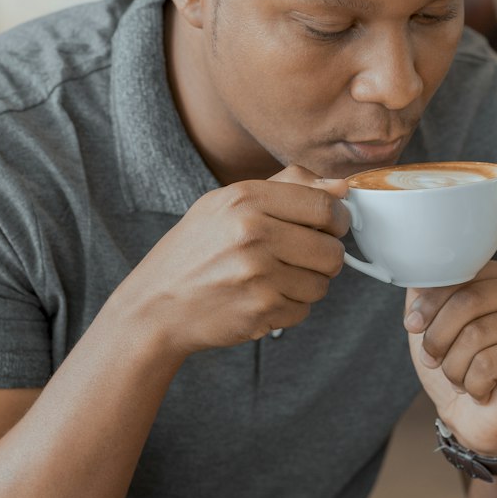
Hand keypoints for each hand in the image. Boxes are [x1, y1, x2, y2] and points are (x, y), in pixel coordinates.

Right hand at [117, 165, 349, 355]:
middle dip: (325, 257)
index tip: (331, 226)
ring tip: (275, 278)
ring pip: (322, 283)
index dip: (337, 219)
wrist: (154, 305)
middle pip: (332, 249)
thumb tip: (342, 187)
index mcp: (246, 198)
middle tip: (303, 257)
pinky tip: (262, 298)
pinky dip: (290, 307)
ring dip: (307, 284)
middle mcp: (252, 233)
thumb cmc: (195, 250)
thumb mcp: (228, 202)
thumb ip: (288, 187)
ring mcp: (258, 274)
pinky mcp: (261, 310)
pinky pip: (304, 310)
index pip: (325, 205)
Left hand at [403, 262, 496, 457]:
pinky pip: (489, 364)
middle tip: (432, 359)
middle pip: (467, 303)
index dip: (428, 304)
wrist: (474, 416)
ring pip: (476, 336)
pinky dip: (473, 385)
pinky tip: (481, 391)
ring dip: (454, 367)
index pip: (458, 275)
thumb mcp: (430, 321)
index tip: (413, 325)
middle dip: (438, 337)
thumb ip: (424, 289)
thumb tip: (416, 272)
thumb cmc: (455, 363)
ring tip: (460, 378)